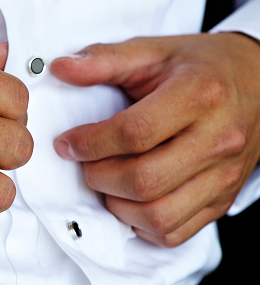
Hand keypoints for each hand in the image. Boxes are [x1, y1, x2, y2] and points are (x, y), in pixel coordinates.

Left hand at [52, 33, 259, 246]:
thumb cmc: (201, 68)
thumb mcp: (154, 51)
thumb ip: (105, 59)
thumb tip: (60, 68)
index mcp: (200, 95)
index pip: (135, 133)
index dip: (90, 143)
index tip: (67, 143)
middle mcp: (219, 139)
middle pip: (145, 180)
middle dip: (99, 177)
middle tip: (86, 164)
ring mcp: (224, 176)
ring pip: (159, 215)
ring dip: (117, 206)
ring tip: (106, 183)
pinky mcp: (223, 201)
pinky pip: (174, 233)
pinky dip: (141, 226)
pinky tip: (130, 201)